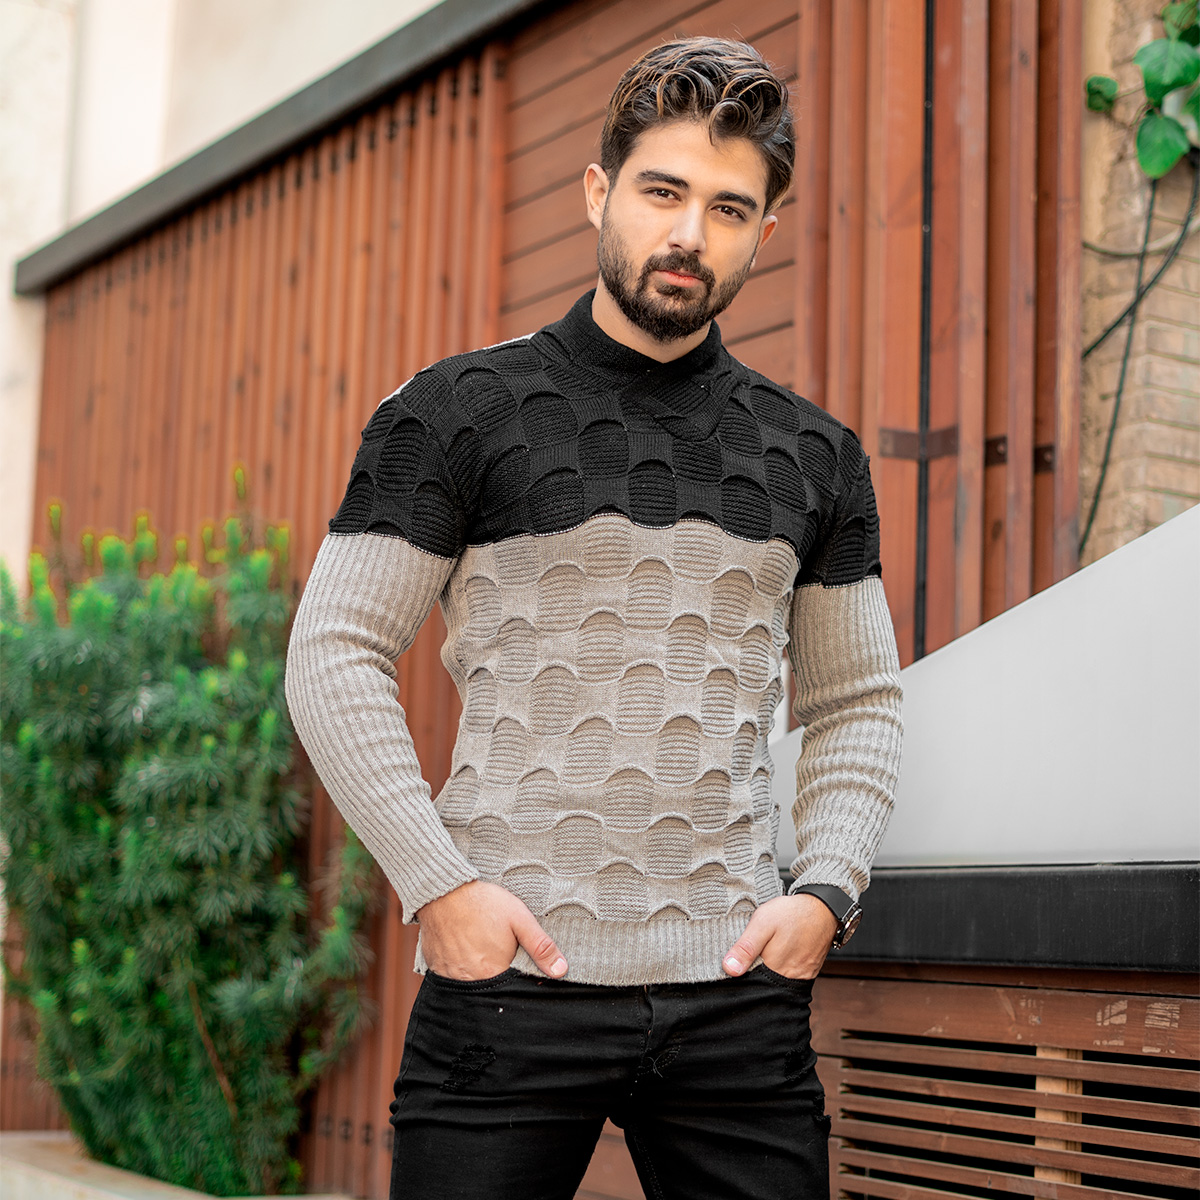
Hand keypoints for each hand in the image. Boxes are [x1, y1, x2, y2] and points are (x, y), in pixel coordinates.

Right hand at [415, 880, 567, 980]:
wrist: (444, 891)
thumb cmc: (484, 903)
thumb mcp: (519, 919)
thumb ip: (540, 946)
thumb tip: (561, 970)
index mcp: (495, 971)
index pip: (512, 985)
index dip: (517, 973)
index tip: (515, 957)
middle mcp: (472, 979)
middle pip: (492, 984)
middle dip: (498, 970)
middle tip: (495, 945)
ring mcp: (452, 975)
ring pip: (472, 980)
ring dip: (479, 968)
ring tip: (480, 944)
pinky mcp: (437, 967)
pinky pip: (453, 975)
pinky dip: (460, 965)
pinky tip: (464, 946)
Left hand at [722, 893, 837, 979]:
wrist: (822, 909)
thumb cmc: (792, 914)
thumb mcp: (763, 923)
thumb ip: (746, 947)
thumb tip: (729, 969)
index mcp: (773, 968)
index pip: (749, 983)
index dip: (740, 972)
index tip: (735, 960)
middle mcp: (788, 978)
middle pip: (763, 985)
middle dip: (753, 972)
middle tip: (754, 950)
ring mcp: (800, 977)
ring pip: (775, 982)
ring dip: (767, 970)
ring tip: (767, 950)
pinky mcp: (808, 973)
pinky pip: (789, 978)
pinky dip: (780, 968)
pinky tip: (778, 953)